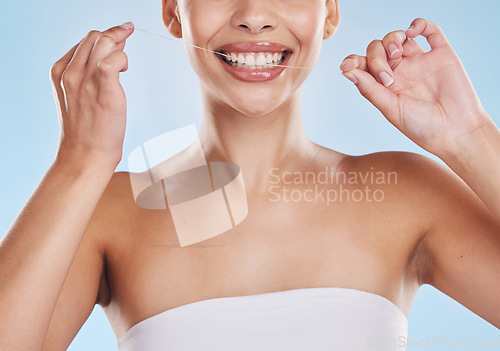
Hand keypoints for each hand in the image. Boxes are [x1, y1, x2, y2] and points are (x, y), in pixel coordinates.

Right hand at [50, 22, 133, 170]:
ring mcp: (85, 81)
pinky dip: (122, 60)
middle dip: (114, 34)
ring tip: (124, 65)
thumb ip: (91, 71)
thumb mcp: (80, 95)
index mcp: (60, 72)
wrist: (85, 155)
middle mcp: (70, 74)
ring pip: (104, 43)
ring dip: (120, 47)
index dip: (104, 36)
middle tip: (128, 38)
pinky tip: (124, 71)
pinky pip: (113, 61)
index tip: (119, 36)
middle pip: (94, 37)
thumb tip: (114, 47)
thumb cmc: (88, 128)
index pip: (83, 41)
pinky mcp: (104, 90)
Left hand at [340, 18, 490, 155]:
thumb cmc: (422, 127)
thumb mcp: (390, 109)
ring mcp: (420, 62)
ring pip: (399, 37)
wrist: (456, 132)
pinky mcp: (442, 55)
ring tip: (396, 54)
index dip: (354, 61)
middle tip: (388, 79)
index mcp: (385, 85)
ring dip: (392, 39)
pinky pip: (430, 31)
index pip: (364, 65)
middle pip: (378, 49)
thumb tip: (346, 71)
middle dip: (376, 58)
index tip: (347, 64)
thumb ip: (370, 89)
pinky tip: (412, 32)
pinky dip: (419, 25)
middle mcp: (401, 72)